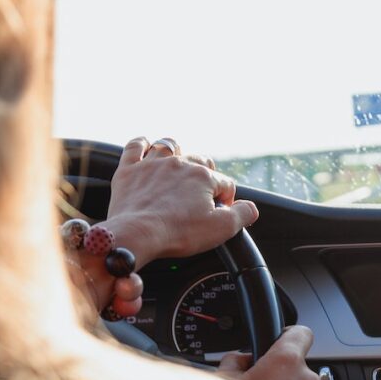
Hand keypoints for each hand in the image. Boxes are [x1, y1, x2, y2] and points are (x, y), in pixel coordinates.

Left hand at [105, 136, 258, 266]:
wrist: (137, 235)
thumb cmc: (179, 232)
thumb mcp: (222, 229)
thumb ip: (244, 214)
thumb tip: (251, 208)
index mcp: (203, 177)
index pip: (225, 183)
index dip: (226, 200)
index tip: (219, 214)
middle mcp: (179, 164)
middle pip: (200, 161)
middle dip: (205, 175)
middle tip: (201, 196)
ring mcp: (152, 164)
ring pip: (169, 146)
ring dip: (177, 153)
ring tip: (178, 167)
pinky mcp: (129, 170)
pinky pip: (135, 146)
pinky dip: (142, 144)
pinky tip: (146, 147)